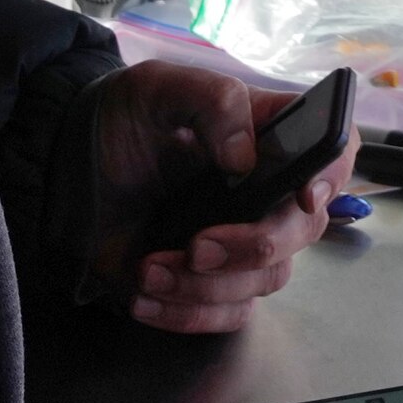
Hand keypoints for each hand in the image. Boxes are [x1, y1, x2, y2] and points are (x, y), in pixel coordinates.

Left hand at [78, 60, 342, 329]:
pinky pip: (225, 315)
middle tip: (196, 246)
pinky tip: (144, 296)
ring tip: (148, 270)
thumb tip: (245, 156)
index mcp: (269, 137)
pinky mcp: (209, 282)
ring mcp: (240, 241)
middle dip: (253, 248)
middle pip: (302, 232)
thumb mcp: (160, 88)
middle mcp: (267, 193)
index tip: (302, 197)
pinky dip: (185, 315)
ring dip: (206, 286)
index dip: (333, 177)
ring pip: (264, 282)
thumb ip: (211, 102)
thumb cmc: (123, 119)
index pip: (333, 153)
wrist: (69, 171)